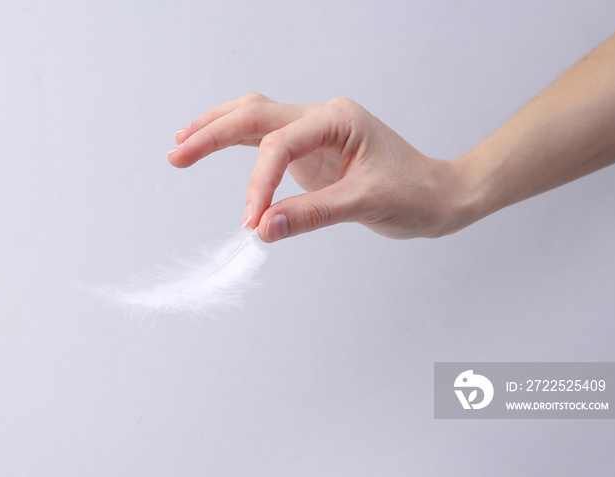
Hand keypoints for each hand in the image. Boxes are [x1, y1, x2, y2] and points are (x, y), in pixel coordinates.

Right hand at [168, 93, 471, 241]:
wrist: (437, 195)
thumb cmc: (414, 193)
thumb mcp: (366, 203)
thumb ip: (313, 214)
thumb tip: (264, 229)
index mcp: (338, 119)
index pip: (281, 143)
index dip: (260, 183)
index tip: (252, 221)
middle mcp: (322, 117)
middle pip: (255, 114)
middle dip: (213, 133)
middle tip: (177, 155)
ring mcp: (313, 131)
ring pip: (255, 117)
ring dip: (217, 129)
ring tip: (182, 144)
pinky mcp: (309, 150)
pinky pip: (264, 139)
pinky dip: (235, 143)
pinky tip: (211, 146)